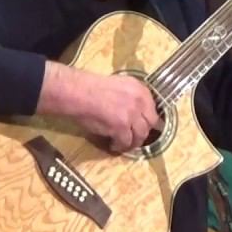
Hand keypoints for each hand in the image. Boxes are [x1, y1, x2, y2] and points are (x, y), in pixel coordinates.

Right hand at [42, 64, 159, 152]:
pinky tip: (114, 145)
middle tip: (137, 137)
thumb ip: (131, 96)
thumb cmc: (91, 87)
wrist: (78, 92)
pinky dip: (121, 146)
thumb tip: (135, 109)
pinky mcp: (121, 128)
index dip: (148, 118)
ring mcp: (131, 115)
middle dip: (144, 131)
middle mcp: (139, 101)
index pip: (152, 107)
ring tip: (126, 144)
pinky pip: (126, 142)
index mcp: (139, 89)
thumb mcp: (119, 84)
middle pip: (150, 122)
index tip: (145, 124)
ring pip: (140, 135)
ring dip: (134, 142)